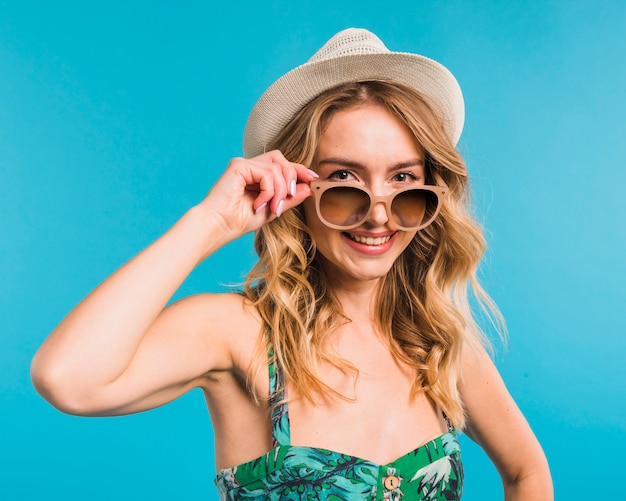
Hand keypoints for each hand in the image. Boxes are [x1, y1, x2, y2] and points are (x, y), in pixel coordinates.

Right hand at [198, 150, 316, 237]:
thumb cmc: (240, 221)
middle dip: (292, 177)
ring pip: (276, 168)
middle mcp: (250, 167)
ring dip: (279, 191)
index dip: (299, 169)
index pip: (282, 165)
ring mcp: (244, 165)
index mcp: (256, 175)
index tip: (313, 178)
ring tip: (272, 208)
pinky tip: (259, 204)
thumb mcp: (272, 209)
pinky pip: (266, 173)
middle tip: (289, 196)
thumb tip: (309, 186)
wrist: (220, 226)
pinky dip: (268, 190)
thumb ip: (289, 198)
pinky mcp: (239, 166)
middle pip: (281, 160)